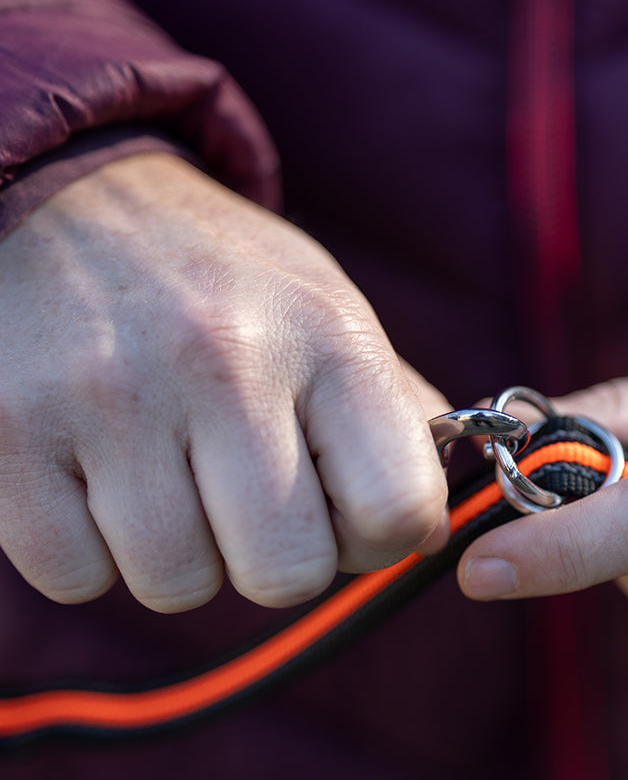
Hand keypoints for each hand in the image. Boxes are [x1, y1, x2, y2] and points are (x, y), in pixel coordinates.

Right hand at [0, 153, 448, 610]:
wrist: (56, 194)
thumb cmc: (212, 279)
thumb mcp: (322, 308)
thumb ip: (390, 411)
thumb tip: (433, 530)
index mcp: (325, 334)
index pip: (398, 515)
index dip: (371, 538)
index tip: (333, 506)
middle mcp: (224, 360)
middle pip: (284, 575)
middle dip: (264, 556)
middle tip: (231, 492)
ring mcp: (109, 399)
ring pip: (174, 585)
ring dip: (169, 550)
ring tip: (153, 465)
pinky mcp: (10, 435)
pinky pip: (73, 578)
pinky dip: (83, 550)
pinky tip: (85, 472)